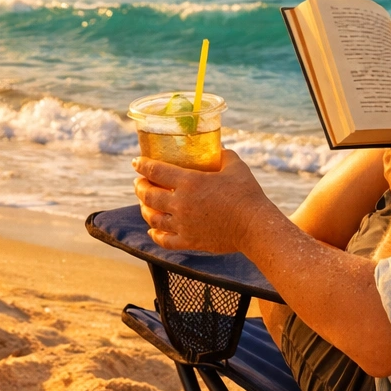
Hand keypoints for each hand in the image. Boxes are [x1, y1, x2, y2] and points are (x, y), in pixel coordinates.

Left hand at [133, 151, 279, 253]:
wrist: (254, 226)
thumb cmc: (247, 193)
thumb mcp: (235, 166)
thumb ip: (223, 155)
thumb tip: (218, 149)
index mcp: (189, 182)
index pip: (156, 171)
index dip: (142, 165)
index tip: (136, 162)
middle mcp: (180, 204)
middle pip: (148, 196)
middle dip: (140, 187)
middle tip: (139, 183)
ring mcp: (183, 225)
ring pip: (153, 218)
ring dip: (144, 210)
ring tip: (144, 205)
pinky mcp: (189, 241)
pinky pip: (164, 240)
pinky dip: (155, 236)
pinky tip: (152, 232)